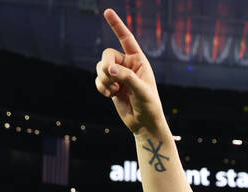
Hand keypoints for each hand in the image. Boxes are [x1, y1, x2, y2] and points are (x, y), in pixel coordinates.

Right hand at [95, 9, 164, 135]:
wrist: (144, 123)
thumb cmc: (149, 106)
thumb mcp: (141, 90)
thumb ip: (126, 77)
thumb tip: (109, 69)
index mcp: (139, 60)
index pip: (126, 39)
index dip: (117, 25)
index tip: (107, 12)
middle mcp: (127, 64)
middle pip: (107, 54)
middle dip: (106, 66)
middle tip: (111, 77)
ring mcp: (118, 75)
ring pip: (100, 67)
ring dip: (104, 79)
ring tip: (113, 91)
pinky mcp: (111, 85)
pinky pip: (98, 79)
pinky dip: (101, 87)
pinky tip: (110, 95)